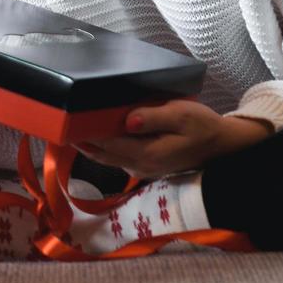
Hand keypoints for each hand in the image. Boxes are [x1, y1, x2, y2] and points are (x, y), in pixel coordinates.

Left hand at [75, 100, 272, 178]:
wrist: (223, 146)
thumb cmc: (203, 126)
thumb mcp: (181, 115)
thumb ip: (152, 117)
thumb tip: (127, 120)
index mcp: (147, 153)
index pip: (108, 146)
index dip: (85, 136)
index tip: (65, 126)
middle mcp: (141, 165)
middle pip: (103, 155)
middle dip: (81, 142)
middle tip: (59, 126)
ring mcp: (144, 167)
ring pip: (109, 159)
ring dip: (91, 146)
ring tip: (71, 130)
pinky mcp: (147, 164)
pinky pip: (119, 157)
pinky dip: (104, 148)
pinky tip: (97, 135)